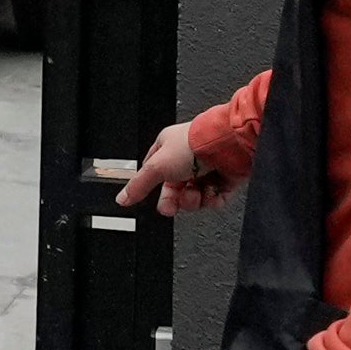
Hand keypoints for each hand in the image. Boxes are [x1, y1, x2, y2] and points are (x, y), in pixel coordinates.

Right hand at [116, 120, 239, 214]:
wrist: (228, 145)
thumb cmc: (194, 144)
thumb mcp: (156, 166)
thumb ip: (138, 185)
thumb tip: (122, 198)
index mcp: (167, 149)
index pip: (154, 175)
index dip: (155, 190)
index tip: (159, 203)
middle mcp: (186, 158)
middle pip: (175, 189)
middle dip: (176, 199)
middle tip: (175, 205)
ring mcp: (207, 168)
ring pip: (195, 196)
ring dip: (195, 199)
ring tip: (197, 193)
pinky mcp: (225, 177)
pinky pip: (215, 197)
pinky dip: (213, 199)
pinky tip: (211, 193)